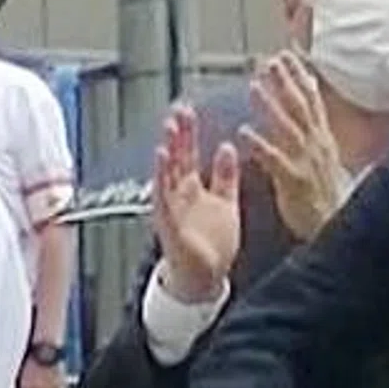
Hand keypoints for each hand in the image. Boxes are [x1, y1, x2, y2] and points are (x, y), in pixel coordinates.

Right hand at [151, 104, 241, 304]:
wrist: (206, 278)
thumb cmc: (212, 243)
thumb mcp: (226, 201)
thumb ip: (226, 175)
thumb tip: (227, 147)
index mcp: (194, 188)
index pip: (190, 153)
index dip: (190, 131)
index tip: (190, 109)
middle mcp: (180, 194)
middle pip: (177, 158)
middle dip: (177, 134)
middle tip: (178, 109)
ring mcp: (172, 208)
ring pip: (167, 174)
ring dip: (167, 151)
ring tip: (169, 129)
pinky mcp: (170, 224)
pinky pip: (164, 198)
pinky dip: (161, 179)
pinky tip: (161, 160)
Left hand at [241, 51, 345, 241]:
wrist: (335, 228)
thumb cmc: (327, 198)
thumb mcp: (327, 159)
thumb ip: (316, 133)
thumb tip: (310, 112)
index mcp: (322, 140)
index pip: (311, 101)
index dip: (299, 77)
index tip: (287, 56)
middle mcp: (316, 146)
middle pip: (299, 107)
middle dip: (285, 82)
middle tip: (269, 61)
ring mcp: (306, 162)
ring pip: (286, 127)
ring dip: (270, 105)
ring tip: (254, 86)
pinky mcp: (294, 181)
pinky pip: (274, 160)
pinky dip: (260, 144)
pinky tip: (244, 131)